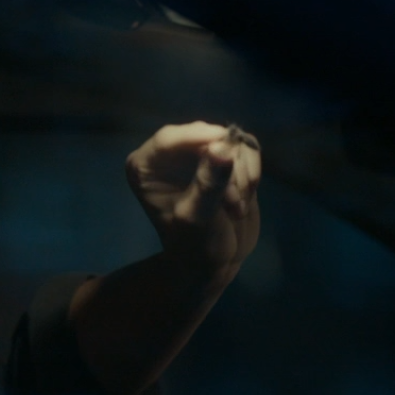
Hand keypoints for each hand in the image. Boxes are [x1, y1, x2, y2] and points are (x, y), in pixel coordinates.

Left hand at [125, 121, 260, 277]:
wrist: (214, 260)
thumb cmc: (194, 245)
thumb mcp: (196, 219)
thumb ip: (206, 185)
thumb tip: (221, 149)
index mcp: (144, 166)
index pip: (169, 138)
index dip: (197, 136)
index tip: (224, 143)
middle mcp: (167, 154)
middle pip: (203, 135)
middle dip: (225, 166)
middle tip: (233, 202)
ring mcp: (196, 153)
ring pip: (230, 142)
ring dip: (240, 175)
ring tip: (234, 208)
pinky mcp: (224, 157)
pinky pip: (246, 149)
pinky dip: (251, 172)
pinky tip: (243, 200)